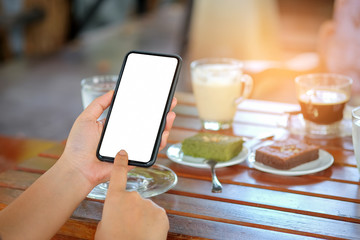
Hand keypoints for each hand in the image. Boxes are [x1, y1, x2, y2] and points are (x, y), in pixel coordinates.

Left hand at [60, 90, 176, 186]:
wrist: (79, 169)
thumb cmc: (78, 146)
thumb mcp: (86, 118)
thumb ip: (99, 104)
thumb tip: (113, 92)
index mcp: (115, 126)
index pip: (135, 113)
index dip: (146, 105)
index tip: (155, 95)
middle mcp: (126, 135)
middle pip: (148, 123)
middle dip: (160, 113)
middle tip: (169, 102)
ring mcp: (132, 147)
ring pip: (153, 136)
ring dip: (164, 125)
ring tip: (169, 115)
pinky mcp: (135, 158)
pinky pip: (151, 150)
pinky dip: (160, 141)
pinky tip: (163, 132)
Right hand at [95, 150, 168, 239]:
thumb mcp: (103, 226)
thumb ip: (111, 213)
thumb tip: (117, 212)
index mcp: (115, 198)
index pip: (117, 175)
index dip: (120, 162)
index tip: (123, 152)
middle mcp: (133, 197)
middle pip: (133, 200)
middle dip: (132, 211)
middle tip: (127, 226)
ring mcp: (149, 204)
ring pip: (146, 210)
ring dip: (143, 219)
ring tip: (137, 233)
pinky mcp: (161, 213)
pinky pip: (156, 217)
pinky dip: (153, 224)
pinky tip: (147, 234)